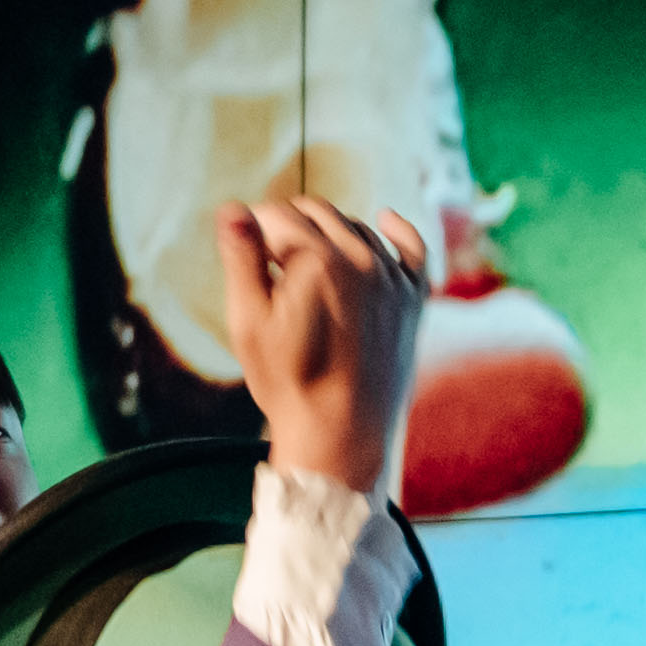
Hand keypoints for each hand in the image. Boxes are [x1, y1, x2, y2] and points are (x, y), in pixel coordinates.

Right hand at [218, 192, 418, 494]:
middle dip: (289, 226)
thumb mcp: (249, 323)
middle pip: (317, 213)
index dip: (255, 230)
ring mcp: (391, 276)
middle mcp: (360, 257)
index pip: (278, 216)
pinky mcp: (412, 298)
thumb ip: (241, 259)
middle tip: (269, 255)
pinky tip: (384, 219)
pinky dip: (396, 229)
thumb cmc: (288, 384)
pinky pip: (412, 247)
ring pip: (357, 227)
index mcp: (315, 258)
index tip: (246, 251)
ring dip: (329, 233)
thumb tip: (232, 208)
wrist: (342, 436)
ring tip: (307, 262)